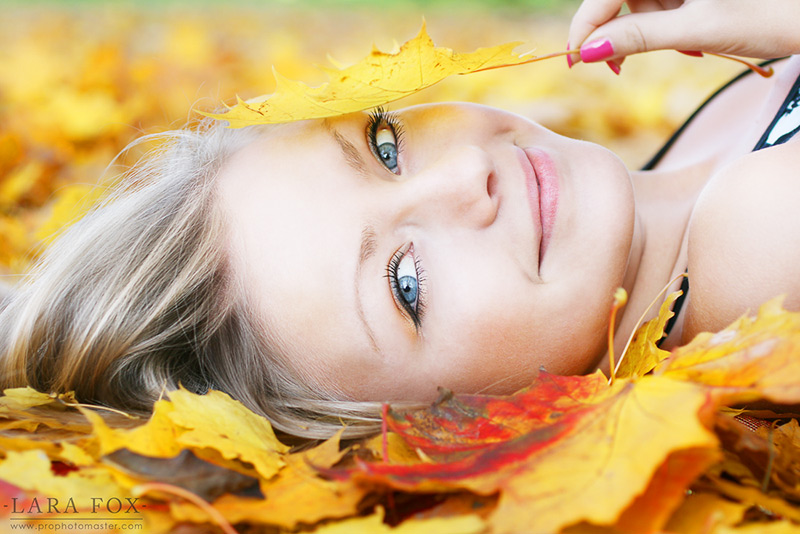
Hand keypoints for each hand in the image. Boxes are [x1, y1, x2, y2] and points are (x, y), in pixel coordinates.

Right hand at [567, 0, 799, 68]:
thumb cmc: (771, 14)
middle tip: (627, 66)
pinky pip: (665, 0)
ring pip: (643, 0)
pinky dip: (672, 23)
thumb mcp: (698, 28)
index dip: (585, 24)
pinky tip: (695, 37)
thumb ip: (639, 36)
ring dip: (653, 29)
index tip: (574, 59)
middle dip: (625, 29)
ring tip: (690, 48)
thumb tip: (588, 50)